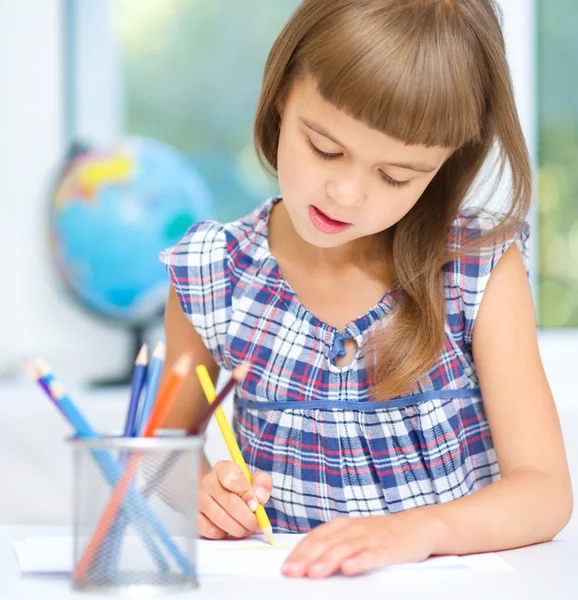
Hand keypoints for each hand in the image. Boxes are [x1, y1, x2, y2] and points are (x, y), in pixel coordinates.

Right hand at [197, 460, 272, 539]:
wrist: (219, 493)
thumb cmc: (239, 486)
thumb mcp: (254, 478)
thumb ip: (262, 483)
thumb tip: (260, 497)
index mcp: (223, 468)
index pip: (233, 479)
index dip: (247, 494)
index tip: (256, 506)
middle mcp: (208, 481)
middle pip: (230, 502)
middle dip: (247, 518)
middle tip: (256, 525)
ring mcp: (198, 499)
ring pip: (220, 518)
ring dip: (238, 528)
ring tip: (246, 529)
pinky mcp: (195, 515)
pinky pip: (210, 530)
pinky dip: (223, 534)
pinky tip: (230, 530)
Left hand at [282, 509, 443, 577]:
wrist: (418, 526)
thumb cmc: (382, 533)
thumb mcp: (355, 534)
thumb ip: (334, 544)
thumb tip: (307, 561)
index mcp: (343, 525)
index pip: (316, 537)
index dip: (300, 551)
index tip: (286, 566)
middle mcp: (354, 529)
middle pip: (326, 543)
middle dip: (307, 558)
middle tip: (292, 572)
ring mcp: (370, 538)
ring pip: (345, 548)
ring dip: (327, 560)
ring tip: (313, 573)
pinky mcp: (387, 548)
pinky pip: (371, 554)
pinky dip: (359, 561)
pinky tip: (348, 568)